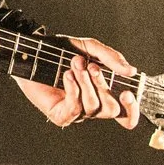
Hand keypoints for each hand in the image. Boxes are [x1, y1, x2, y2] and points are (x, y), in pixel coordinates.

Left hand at [15, 36, 140, 129]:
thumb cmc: (61, 51)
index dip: (132, 110)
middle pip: (112, 109)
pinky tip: (67, 75)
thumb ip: (111, 57)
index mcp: (104, 94)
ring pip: (93, 106)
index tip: (128, 93)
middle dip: (103, 86)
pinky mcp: (61, 116)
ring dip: (85, 83)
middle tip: (92, 67)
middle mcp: (93, 107)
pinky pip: (74, 108)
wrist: (32, 52)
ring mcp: (77, 113)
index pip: (125, 114)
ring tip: (74, 65)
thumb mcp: (89, 48)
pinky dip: (73, 89)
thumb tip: (131, 71)